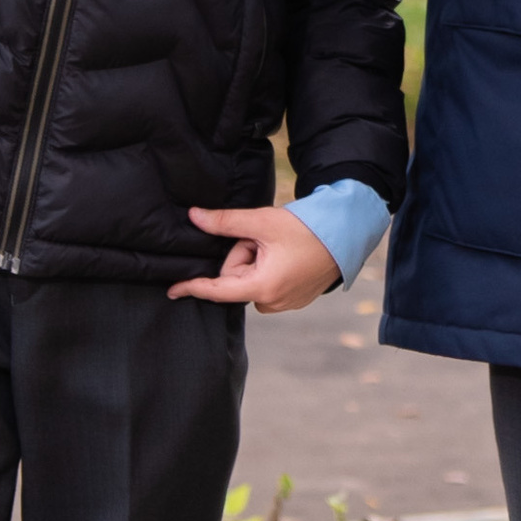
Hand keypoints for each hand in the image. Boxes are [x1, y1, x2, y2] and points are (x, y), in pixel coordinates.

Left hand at [170, 205, 341, 310]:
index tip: (172, 290)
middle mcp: (273, 302)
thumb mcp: (262, 221)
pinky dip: (270, 268)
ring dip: (256, 262)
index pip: (217, 290)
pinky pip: (267, 285)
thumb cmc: (308, 228)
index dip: (192, 287)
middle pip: (236, 278)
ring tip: (280, 246)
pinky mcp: (296, 299)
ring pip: (251, 281)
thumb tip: (194, 217)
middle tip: (265, 239)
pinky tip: (287, 255)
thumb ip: (225, 222)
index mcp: (263, 287)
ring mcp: (287, 304)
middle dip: (242, 255)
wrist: (348, 233)